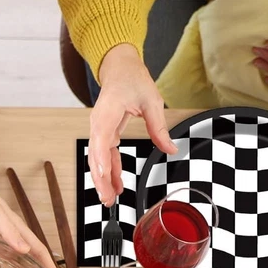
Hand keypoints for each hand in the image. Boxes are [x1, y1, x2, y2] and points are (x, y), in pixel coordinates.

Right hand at [90, 43, 175, 206]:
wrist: (119, 68)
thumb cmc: (132, 79)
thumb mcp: (152, 100)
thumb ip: (159, 127)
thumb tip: (171, 149)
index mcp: (108, 112)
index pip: (102, 140)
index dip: (102, 160)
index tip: (104, 176)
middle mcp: (98, 123)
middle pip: (95, 157)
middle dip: (101, 179)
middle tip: (108, 199)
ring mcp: (98, 130)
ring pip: (97, 160)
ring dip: (103, 180)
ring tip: (111, 199)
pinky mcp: (103, 135)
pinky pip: (104, 157)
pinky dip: (108, 171)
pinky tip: (116, 185)